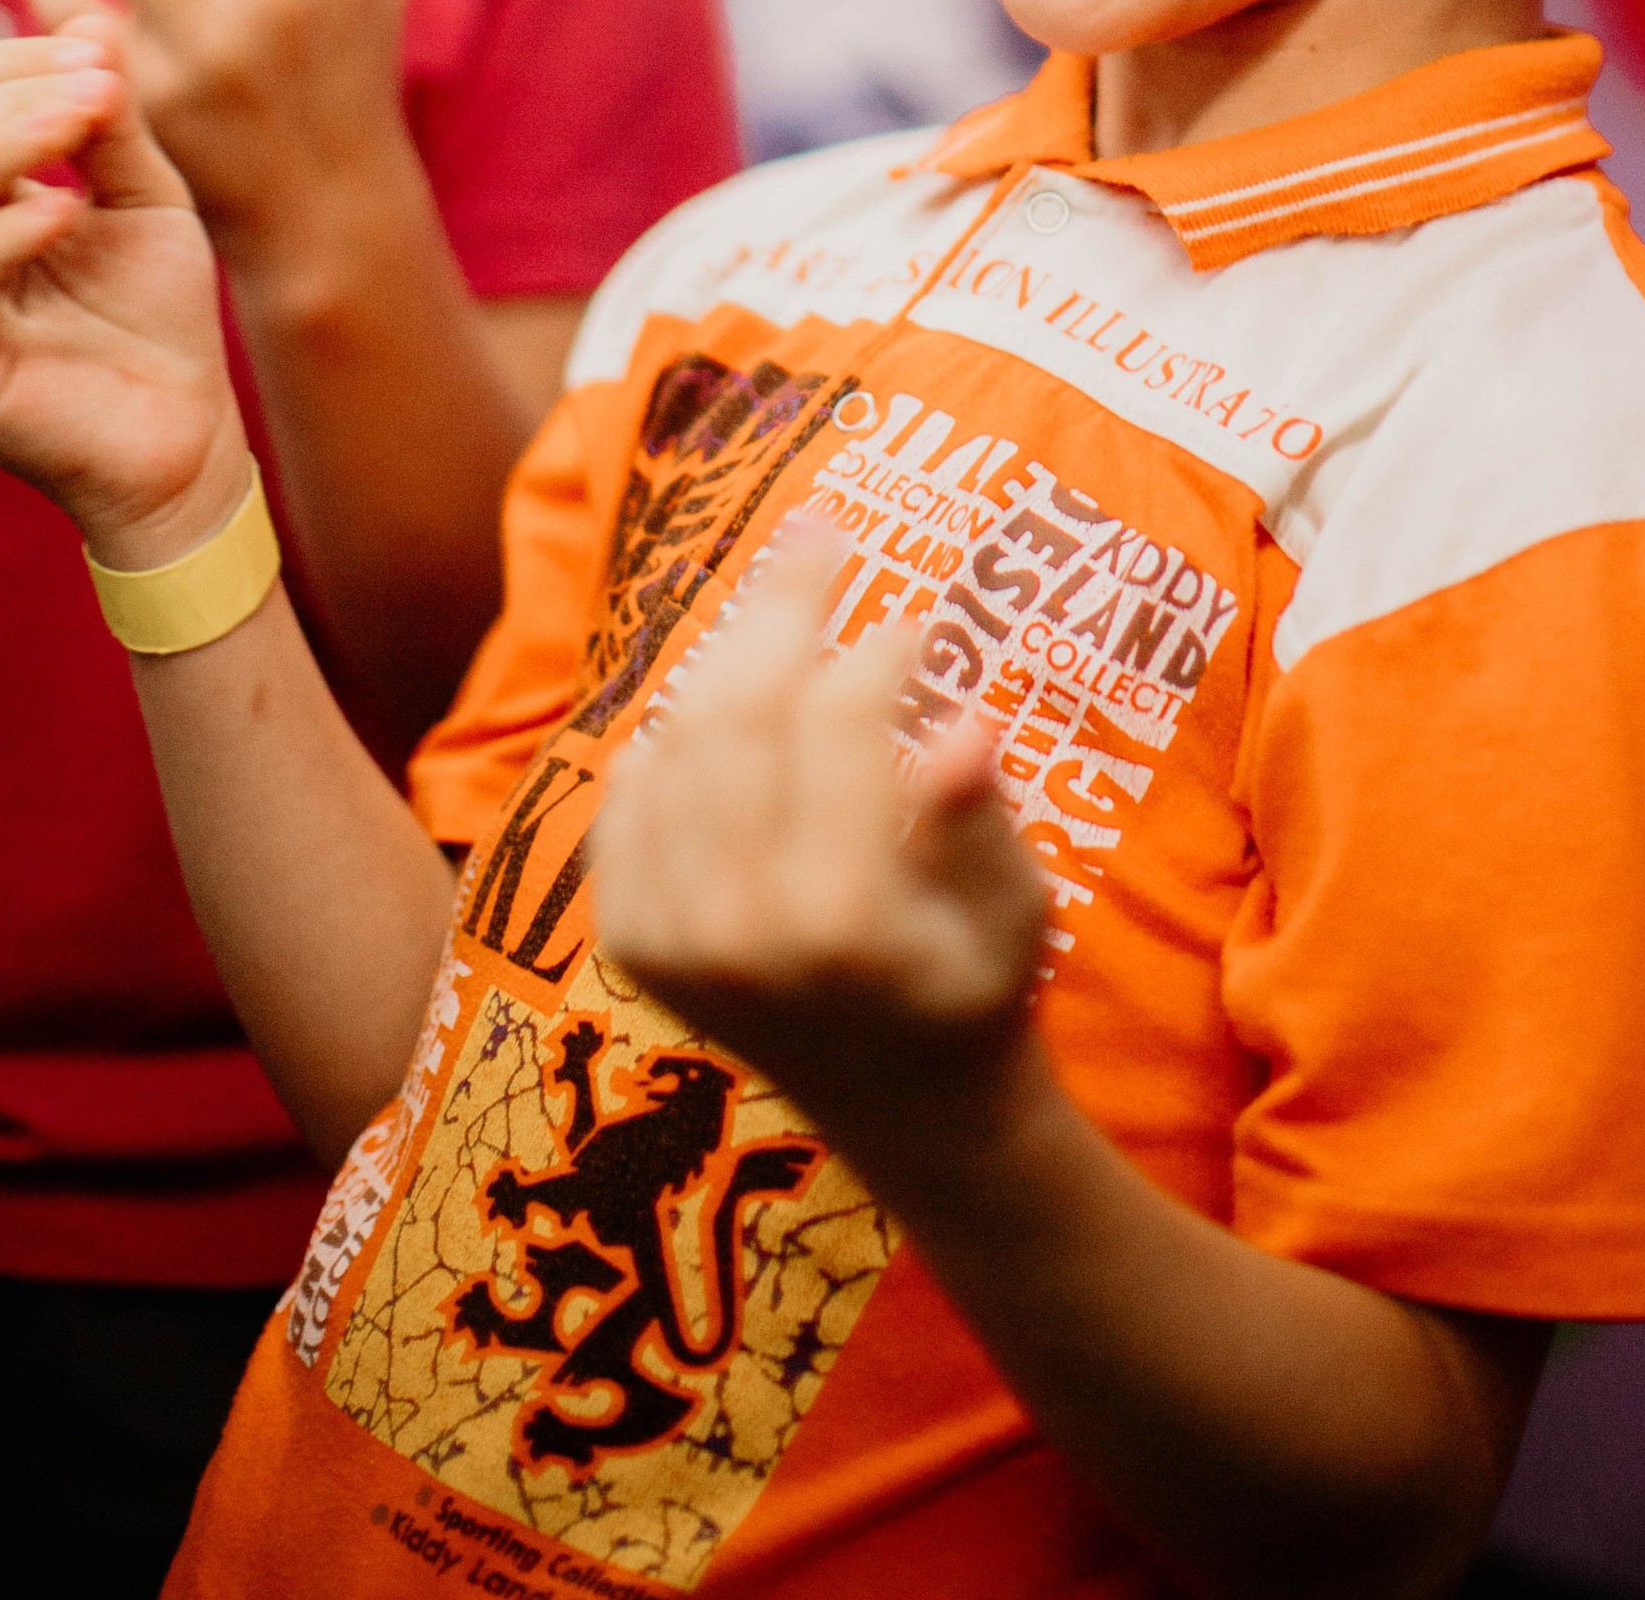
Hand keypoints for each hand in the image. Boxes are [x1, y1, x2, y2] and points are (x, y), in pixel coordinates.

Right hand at [0, 19, 248, 563]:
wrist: (187, 437)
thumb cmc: (161, 320)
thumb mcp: (144, 196)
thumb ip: (111, 120)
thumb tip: (91, 19)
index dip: (19, 57)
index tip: (102, 47)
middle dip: (21, 93)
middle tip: (102, 87)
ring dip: (10, 142)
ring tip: (88, 125)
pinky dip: (4, 230)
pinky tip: (69, 211)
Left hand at [594, 533, 1049, 1165]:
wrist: (909, 1112)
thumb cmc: (980, 984)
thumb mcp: (1015, 908)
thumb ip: (978, 819)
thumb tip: (962, 728)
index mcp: (841, 918)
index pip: (840, 723)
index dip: (879, 647)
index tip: (914, 616)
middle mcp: (737, 930)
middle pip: (740, 711)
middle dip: (783, 605)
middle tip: (820, 533)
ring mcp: (670, 939)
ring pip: (679, 739)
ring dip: (729, 660)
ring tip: (780, 607)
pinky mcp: (634, 943)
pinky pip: (629, 796)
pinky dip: (669, 737)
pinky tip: (720, 706)